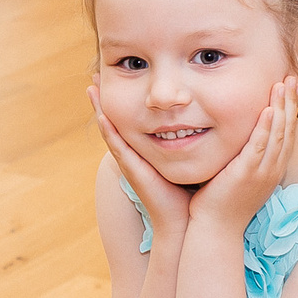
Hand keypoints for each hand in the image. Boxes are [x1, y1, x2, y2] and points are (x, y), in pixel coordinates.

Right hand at [88, 88, 192, 245]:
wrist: (184, 221)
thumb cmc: (190, 195)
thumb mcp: (190, 161)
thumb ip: (193, 143)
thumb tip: (206, 122)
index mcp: (146, 152)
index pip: (132, 121)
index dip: (125, 100)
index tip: (120, 76)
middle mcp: (134, 155)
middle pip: (115, 122)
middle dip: (104, 100)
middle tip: (95, 75)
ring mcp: (131, 163)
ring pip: (111, 130)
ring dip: (99, 109)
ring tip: (91, 87)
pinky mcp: (133, 171)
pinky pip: (118, 147)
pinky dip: (109, 131)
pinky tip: (102, 115)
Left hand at [189, 77, 297, 232]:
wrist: (216, 229)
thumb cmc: (222, 203)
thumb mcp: (239, 177)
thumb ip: (244, 158)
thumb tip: (240, 139)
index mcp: (272, 169)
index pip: (286, 134)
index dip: (290, 111)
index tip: (290, 89)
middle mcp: (272, 170)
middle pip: (287, 130)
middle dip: (290, 103)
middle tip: (292, 78)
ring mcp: (262, 172)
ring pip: (277, 135)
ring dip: (281, 108)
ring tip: (283, 85)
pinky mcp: (247, 174)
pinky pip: (259, 147)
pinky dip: (265, 128)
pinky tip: (268, 110)